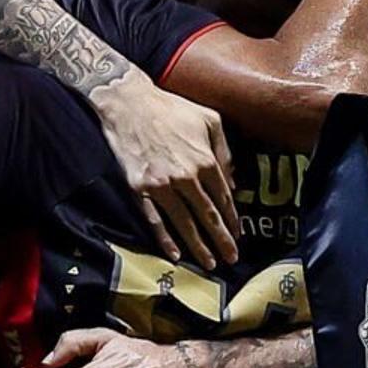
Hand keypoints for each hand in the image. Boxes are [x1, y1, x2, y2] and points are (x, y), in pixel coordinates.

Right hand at [84, 69, 241, 267]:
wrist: (128, 102)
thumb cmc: (171, 108)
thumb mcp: (210, 120)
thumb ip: (225, 152)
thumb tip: (233, 182)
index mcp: (205, 161)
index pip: (224, 199)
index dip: (232, 219)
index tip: (238, 235)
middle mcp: (186, 177)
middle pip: (208, 217)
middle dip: (221, 241)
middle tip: (231, 259)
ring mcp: (161, 185)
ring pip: (184, 223)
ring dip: (198, 247)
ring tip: (209, 264)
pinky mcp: (139, 189)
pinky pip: (154, 220)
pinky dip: (164, 239)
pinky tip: (174, 254)